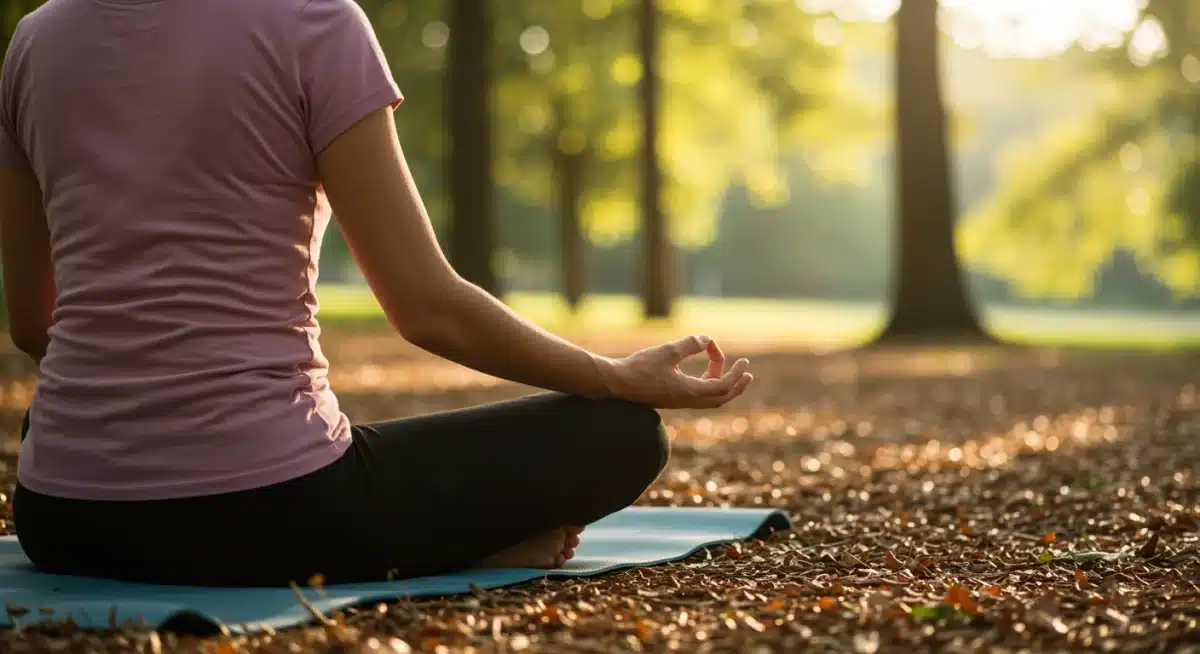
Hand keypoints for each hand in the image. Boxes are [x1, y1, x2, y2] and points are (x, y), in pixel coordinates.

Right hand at [599, 335, 752, 408]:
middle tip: (747, 372)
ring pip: (710, 398)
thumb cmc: (639, 367)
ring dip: (722, 385)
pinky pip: (698, 397)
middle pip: (721, 398)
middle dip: (737, 385)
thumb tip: (706, 339)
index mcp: (689, 391)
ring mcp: (679, 402)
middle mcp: (687, 400)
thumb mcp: (667, 351)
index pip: (723, 386)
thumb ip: (689, 344)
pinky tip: (705, 373)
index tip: (743, 361)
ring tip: (726, 368)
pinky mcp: (672, 399)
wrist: (616, 383)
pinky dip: (708, 386)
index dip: (736, 374)